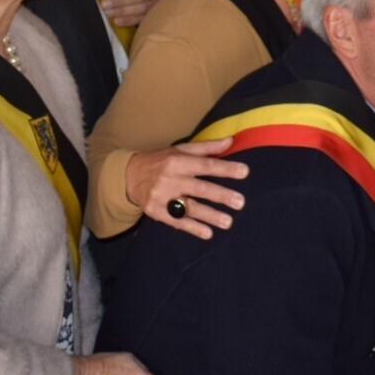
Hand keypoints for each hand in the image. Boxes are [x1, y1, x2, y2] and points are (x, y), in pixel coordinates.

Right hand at [124, 138, 249, 238]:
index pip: (205, 165)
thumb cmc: (162, 161)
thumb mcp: (181, 150)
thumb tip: (231, 140)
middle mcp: (170, 178)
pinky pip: (177, 221)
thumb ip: (207, 148)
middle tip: (240, 202)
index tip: (244, 172)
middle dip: (221, 195)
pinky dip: (193, 228)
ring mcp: (162, 197)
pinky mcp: (155, 212)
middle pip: (199, 188)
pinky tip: (208, 233)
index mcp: (178, 161)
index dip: (225, 168)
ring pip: (189, 208)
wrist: (129, 176)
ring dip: (210, 216)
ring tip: (228, 222)